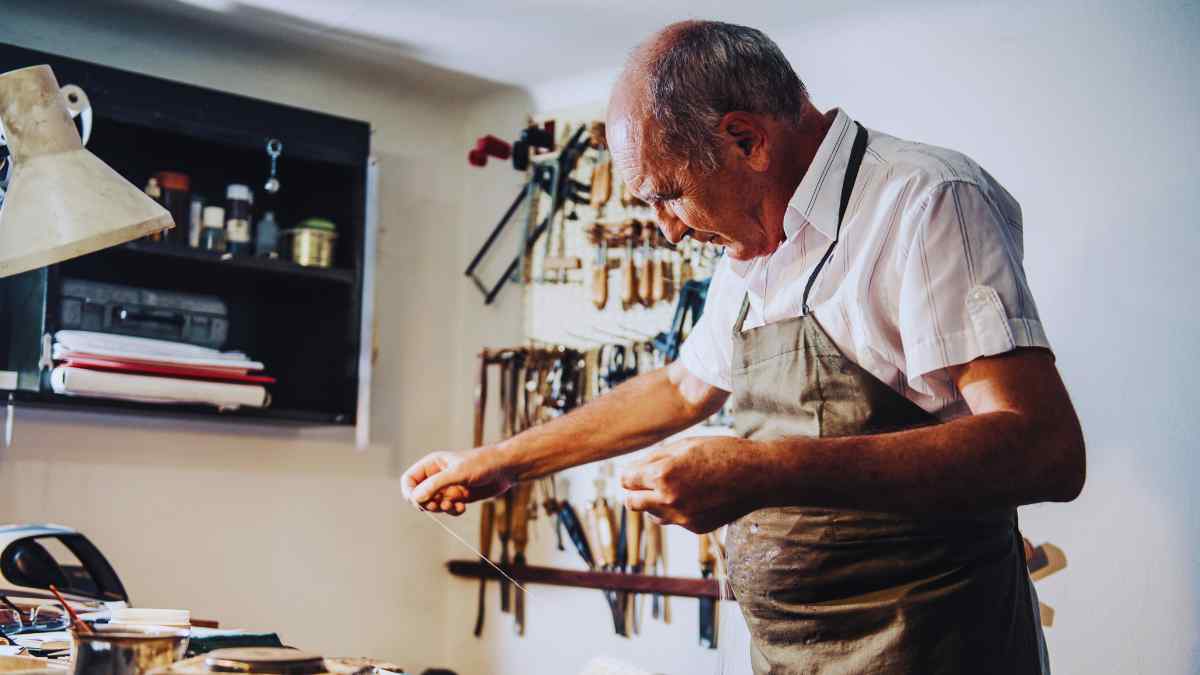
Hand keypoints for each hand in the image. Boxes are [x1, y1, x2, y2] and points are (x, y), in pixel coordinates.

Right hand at [401, 446, 515, 514]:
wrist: (505, 469)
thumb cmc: (482, 464)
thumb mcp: (458, 473)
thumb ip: (436, 485)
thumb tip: (416, 498)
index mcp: (432, 464)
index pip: (409, 480)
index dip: (410, 493)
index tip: (419, 502)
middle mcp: (437, 476)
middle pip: (418, 496)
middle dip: (428, 504)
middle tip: (440, 504)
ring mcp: (447, 487)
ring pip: (433, 505)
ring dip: (441, 509)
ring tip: (454, 505)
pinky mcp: (458, 497)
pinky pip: (447, 509)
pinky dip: (452, 511)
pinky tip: (462, 507)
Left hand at [620, 436, 765, 532]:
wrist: (758, 475)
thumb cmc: (723, 452)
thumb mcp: (686, 445)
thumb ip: (656, 457)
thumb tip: (636, 467)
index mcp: (663, 475)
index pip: (627, 480)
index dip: (629, 474)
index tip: (634, 471)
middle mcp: (668, 500)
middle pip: (631, 502)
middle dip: (634, 491)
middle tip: (642, 483)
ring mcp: (682, 517)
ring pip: (652, 515)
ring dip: (654, 503)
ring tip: (673, 488)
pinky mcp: (695, 527)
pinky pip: (674, 521)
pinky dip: (676, 510)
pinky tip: (693, 496)